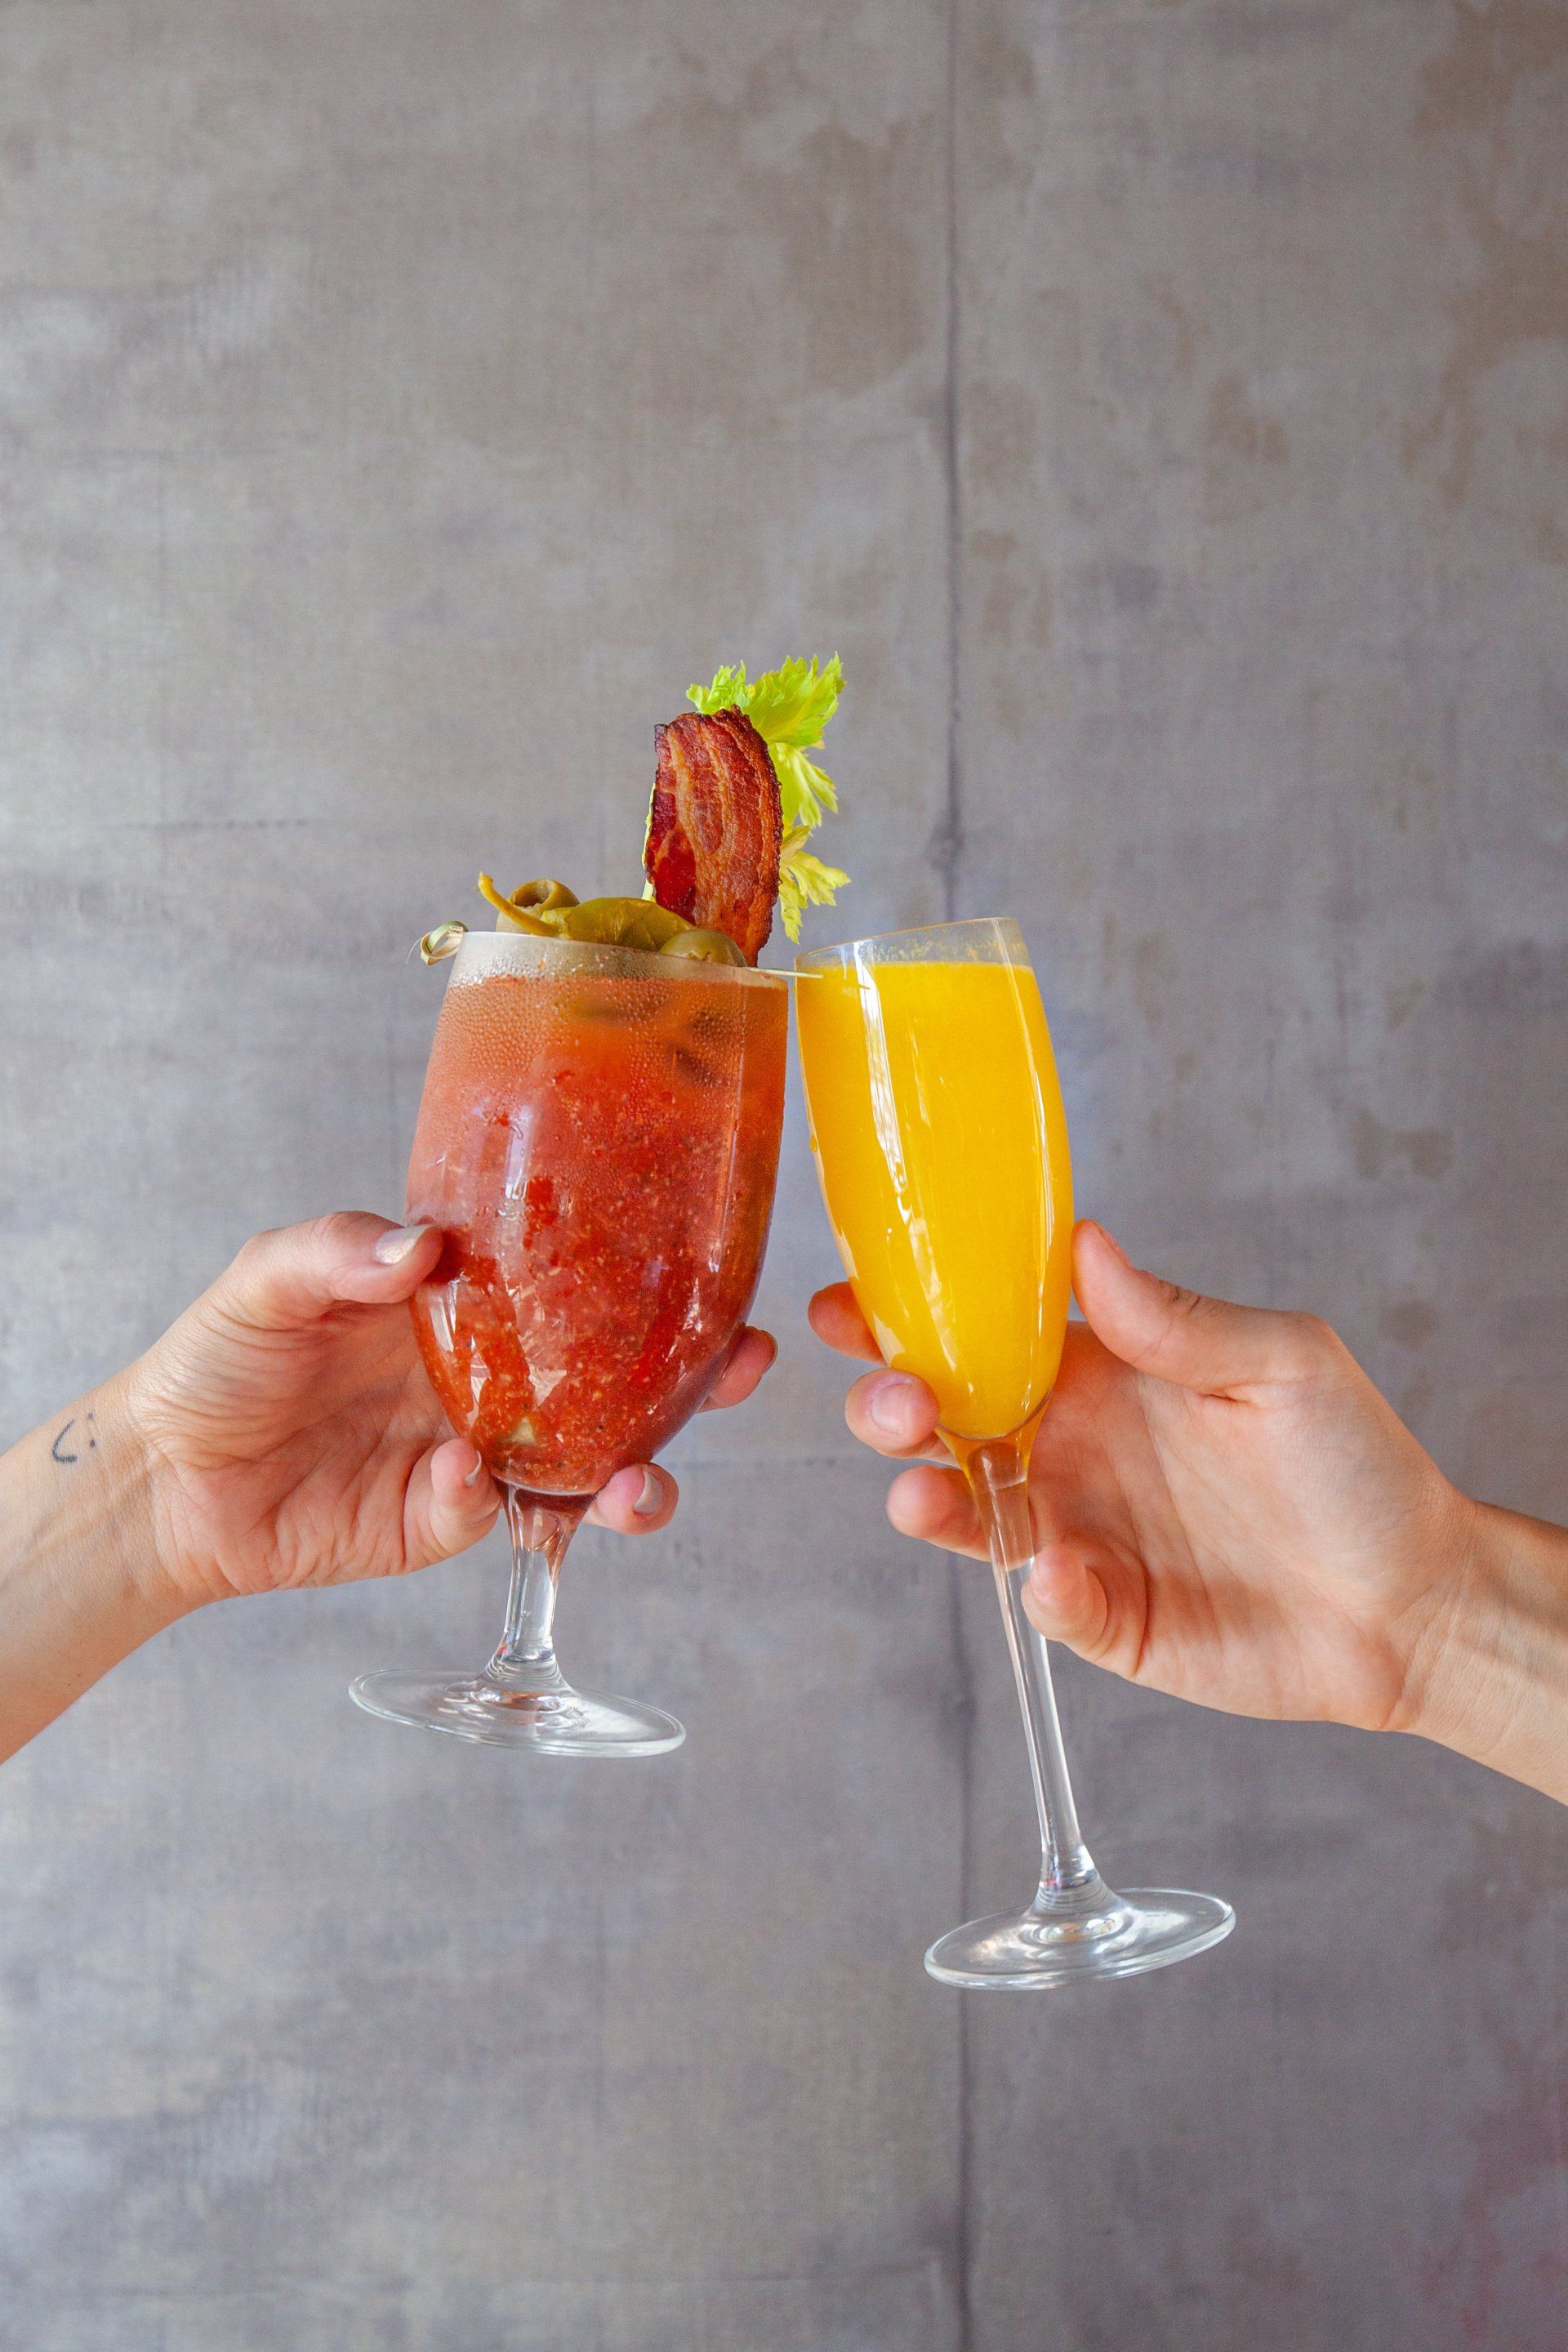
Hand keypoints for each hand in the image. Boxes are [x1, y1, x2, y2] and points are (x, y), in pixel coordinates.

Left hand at [127, 1211, 774, 1607]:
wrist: (160, 1476)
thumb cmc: (219, 1358)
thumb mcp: (269, 1279)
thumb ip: (340, 1250)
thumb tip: (425, 1247)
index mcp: (470, 1304)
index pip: (583, 1285)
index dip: (654, 1278)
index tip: (718, 1268)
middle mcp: (493, 1378)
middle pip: (620, 1381)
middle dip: (695, 1382)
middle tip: (745, 1365)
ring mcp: (475, 1455)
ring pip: (585, 1467)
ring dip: (632, 1476)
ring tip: (641, 1487)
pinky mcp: (438, 1524)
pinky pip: (490, 1515)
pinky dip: (485, 1499)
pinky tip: (457, 1477)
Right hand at [810, 1219, 1484, 1739]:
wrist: (1412, 1599)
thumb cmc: (1356, 1462)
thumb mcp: (1282, 1362)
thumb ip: (1178, 1318)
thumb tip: (1086, 1242)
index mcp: (1098, 1370)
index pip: (981, 1330)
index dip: (908, 1313)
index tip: (850, 1299)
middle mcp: (1069, 1446)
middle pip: (943, 1420)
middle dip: (890, 1405)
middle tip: (895, 1400)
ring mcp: (1075, 1531)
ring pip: (964, 1510)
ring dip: (926, 1497)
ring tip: (922, 1492)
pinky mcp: (1102, 1615)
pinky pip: (1045, 1599)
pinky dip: (1039, 1588)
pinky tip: (1059, 1573)